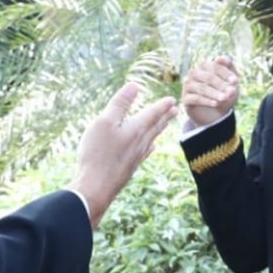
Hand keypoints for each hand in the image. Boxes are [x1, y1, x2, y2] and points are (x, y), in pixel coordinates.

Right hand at [71, 83, 176, 228]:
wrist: (96, 187)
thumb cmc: (98, 153)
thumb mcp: (105, 122)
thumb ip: (120, 104)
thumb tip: (134, 86)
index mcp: (136, 129)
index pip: (153, 114)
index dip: (162, 105)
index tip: (173, 100)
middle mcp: (140, 143)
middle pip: (156, 126)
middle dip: (165, 116)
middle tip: (176, 110)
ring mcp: (136, 156)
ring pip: (152, 138)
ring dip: (159, 129)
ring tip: (165, 124)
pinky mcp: (130, 167)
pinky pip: (145, 152)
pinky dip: (150, 145)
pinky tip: (150, 147)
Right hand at [181, 57, 238, 128]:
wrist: (216, 113)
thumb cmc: (223, 93)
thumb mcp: (230, 81)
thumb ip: (229, 68)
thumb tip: (221, 57)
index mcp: (204, 66)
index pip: (214, 66)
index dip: (225, 73)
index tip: (235, 81)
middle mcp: (194, 74)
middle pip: (208, 77)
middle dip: (221, 84)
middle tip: (231, 92)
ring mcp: (188, 86)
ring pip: (202, 88)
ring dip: (214, 93)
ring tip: (224, 98)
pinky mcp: (185, 99)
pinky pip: (195, 98)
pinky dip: (206, 101)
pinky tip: (215, 104)